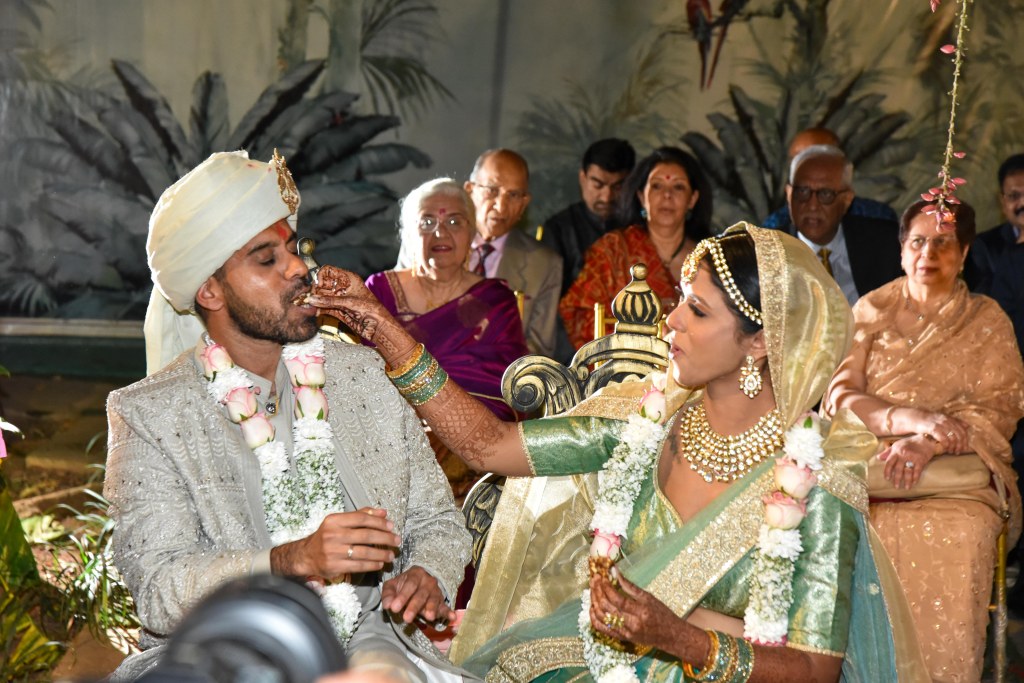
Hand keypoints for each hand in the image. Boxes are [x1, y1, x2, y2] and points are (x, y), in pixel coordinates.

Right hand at [271, 507, 399, 579]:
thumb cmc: (326, 536)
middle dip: (385, 538)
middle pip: (366, 535)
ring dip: (381, 554)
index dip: (379, 522)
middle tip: (396, 541)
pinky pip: (358, 566)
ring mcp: (333, 551)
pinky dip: (371, 565)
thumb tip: (383, 512)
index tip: (391, 526)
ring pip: (364, 552)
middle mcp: (333, 535)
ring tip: (391, 555)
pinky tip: (379, 563)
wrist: (306, 555)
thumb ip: (360, 515)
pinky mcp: (334, 566)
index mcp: (334, 521)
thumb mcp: (339, 522)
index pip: (362, 519)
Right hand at [307, 266, 416, 363]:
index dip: (321, 277)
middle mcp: (342, 287)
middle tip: (309, 298)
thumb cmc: (371, 310)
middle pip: (323, 284)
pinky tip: (315, 312)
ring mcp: (340, 299)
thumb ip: (329, 301)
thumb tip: (312, 299)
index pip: (329, 271)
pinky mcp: (338, 311)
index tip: (317, 286)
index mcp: (348, 279)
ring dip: (316, 301)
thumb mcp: (349, 303)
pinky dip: (319, 309)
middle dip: (315, 290)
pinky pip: (325, 308)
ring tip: (310, 306)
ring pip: (322, 297)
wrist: (379, 327)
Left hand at [381, 566, 453, 624]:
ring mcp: (436, 592)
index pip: (410, 585)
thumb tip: (387, 604)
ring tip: (429, 617)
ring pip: (434, 600)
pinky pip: (445, 607)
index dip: (402, 596)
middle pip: (422, 594)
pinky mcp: (441, 603)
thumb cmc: (404, 585)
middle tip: (406, 618)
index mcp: (416, 574)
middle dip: (414, 606)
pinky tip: (452, 617)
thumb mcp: (393, 586)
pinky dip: (449, 613)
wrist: (419, 582)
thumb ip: (388, 594)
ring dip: (431, 608)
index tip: (394, 608)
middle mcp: (428, 581)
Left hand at [588, 569, 697, 660]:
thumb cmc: (662, 614)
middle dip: (598, 591)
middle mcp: (631, 624)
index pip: (617, 599)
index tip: (602, 575)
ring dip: (594, 601)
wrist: (670, 636)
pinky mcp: (622, 638)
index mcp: (640, 612)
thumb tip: (614, 571)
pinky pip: (602, 629)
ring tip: (593, 589)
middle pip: (606, 607)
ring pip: (601, 617)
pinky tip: (593, 606)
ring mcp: (625, 633)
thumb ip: (629, 585)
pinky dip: (594, 618)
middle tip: (595, 579)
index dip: (606, 586)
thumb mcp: (648, 596)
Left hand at [878, 434, 939, 489]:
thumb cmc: (910, 442)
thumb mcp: (897, 444)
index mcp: (896, 451)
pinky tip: (914, 483)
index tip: (887, 478)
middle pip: (898, 469)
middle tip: (896, 486)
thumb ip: (888, 452)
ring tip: (907, 488)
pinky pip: (917, 471)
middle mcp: (903, 454)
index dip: (887, 471)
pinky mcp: (921, 460)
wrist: (925, 440)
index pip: (889, 462)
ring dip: (907, 481)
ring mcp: (912, 457)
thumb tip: (878, 457)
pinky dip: (916, 478)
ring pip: (908, 471)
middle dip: (897, 479)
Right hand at [900, 408, 968, 454]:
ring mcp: (940, 424)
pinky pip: (943, 438)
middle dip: (960, 445)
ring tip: (951, 451)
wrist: (915, 418)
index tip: (964, 448)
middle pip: (959, 435)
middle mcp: (946, 421)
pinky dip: (945, 445)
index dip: (965, 440)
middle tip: (958, 452)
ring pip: (952, 437)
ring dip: (953, 446)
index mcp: (950, 419)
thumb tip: (967, 426)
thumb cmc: (929, 421)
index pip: (963, 430)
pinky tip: (944, 448)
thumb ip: (955, 421)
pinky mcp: (933, 428)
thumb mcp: (943, 419)